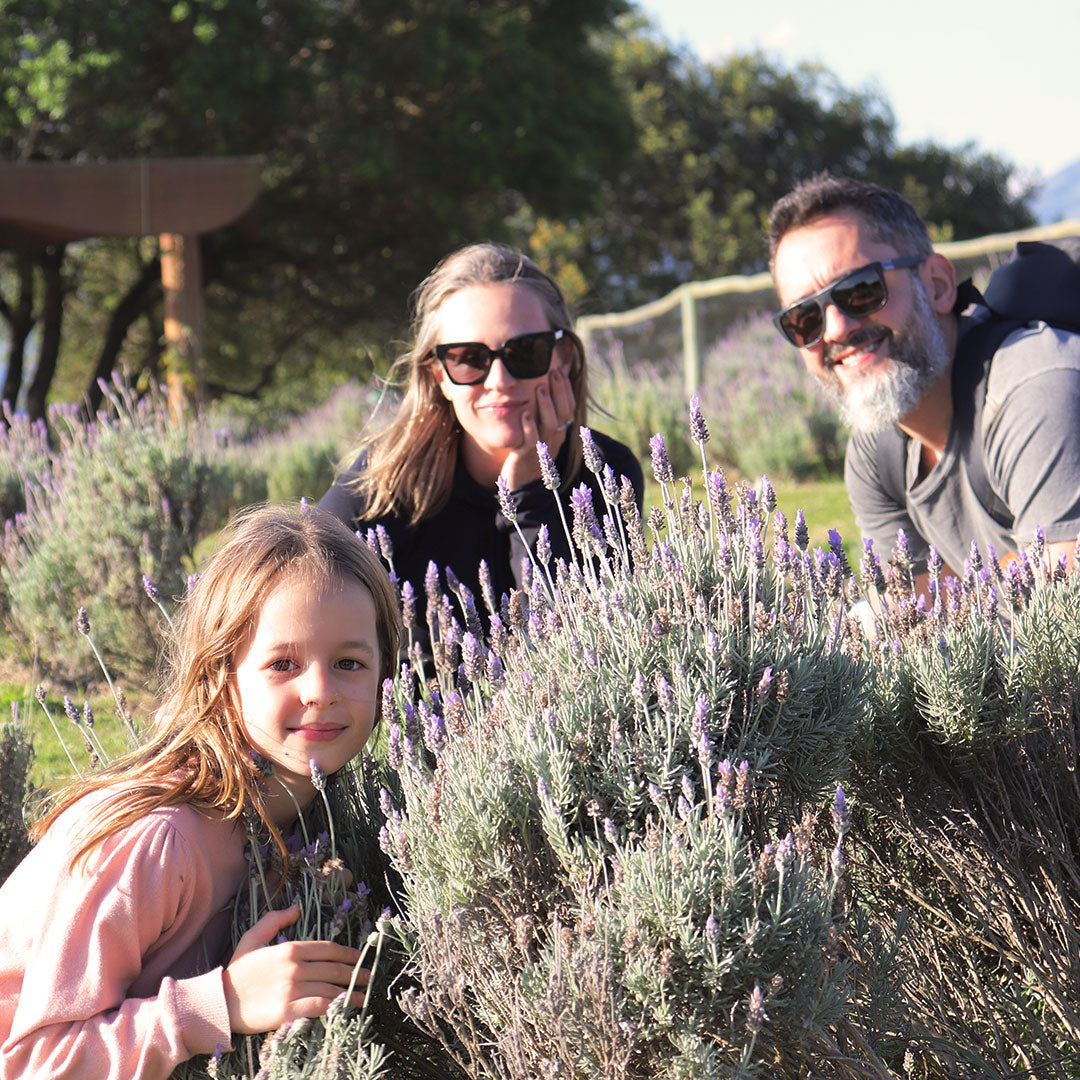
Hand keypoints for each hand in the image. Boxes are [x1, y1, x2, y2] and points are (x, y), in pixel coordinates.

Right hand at [223, 904, 369, 1034]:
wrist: (218, 1003)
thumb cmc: (236, 972)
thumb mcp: (252, 938)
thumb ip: (275, 920)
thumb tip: (297, 907)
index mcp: (290, 949)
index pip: (328, 949)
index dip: (348, 953)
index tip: (359, 956)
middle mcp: (294, 967)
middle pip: (334, 968)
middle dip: (355, 972)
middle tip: (368, 976)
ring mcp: (292, 989)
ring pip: (330, 988)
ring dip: (350, 992)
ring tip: (363, 996)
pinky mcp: (287, 1011)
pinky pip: (319, 1006)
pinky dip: (336, 1006)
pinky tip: (346, 1007)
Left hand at [500, 361, 576, 490]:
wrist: (520, 483)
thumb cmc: (528, 451)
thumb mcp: (539, 429)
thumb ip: (544, 409)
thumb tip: (546, 382)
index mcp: (559, 431)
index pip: (569, 406)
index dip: (566, 388)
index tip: (559, 369)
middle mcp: (555, 438)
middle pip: (564, 412)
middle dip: (559, 390)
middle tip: (552, 371)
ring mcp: (543, 448)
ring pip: (550, 425)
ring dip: (545, 404)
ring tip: (539, 386)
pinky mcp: (527, 456)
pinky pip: (532, 441)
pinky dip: (529, 426)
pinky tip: (524, 413)